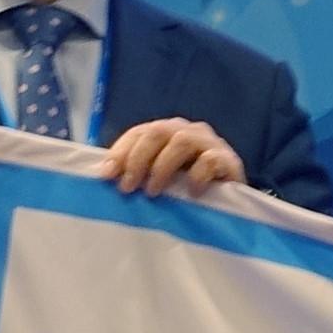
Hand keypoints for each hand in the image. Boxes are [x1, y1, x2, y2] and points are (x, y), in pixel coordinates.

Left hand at [103, 118, 244, 197]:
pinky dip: (197, 176)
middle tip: (127, 187)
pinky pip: (210, 160)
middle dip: (138, 159)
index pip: (139, 133)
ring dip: (162, 167)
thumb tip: (103, 176)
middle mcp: (186, 131)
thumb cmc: (186, 191)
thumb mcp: (158, 180)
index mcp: (166, 133)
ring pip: (182, 141)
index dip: (120, 152)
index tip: (106, 175)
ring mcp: (209, 143)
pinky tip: (190, 193)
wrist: (230, 201)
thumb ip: (135, 174)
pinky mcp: (228, 160)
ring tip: (153, 192)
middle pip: (158, 132)